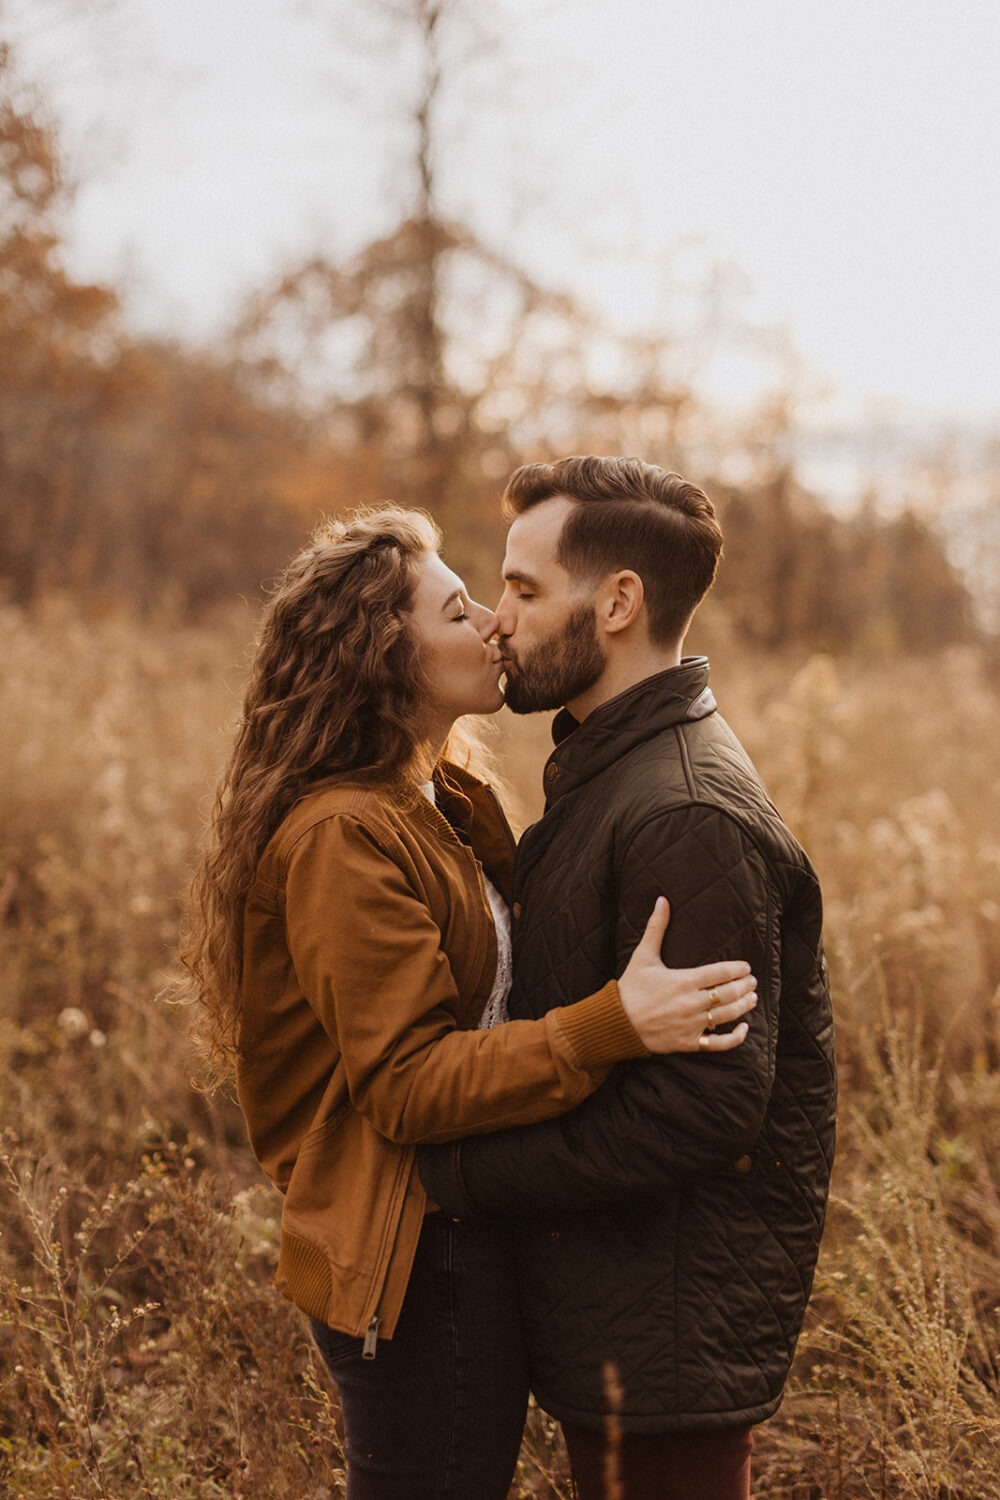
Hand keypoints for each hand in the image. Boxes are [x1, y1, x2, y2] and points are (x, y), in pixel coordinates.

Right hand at [617, 898, 756, 1053]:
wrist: (617, 1022)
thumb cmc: (631, 988)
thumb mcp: (643, 955)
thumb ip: (656, 927)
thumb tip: (662, 900)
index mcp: (684, 980)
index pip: (720, 973)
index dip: (737, 969)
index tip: (746, 967)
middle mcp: (691, 1003)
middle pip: (728, 993)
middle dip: (745, 986)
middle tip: (753, 982)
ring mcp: (691, 1024)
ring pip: (727, 1015)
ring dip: (744, 1006)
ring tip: (752, 998)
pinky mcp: (689, 1042)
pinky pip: (718, 1043)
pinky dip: (735, 1038)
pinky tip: (744, 1029)